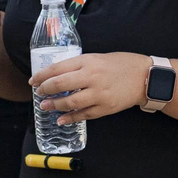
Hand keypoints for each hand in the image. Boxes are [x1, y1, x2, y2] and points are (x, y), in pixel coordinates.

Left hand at [31, 52, 159, 123]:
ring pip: (70, 102)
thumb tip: (57, 75)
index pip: (57, 68)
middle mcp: (92, 77)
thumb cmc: (121, 64)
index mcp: (88, 61)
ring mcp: (98, 94)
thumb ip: (79, 65)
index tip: (33, 81)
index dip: (42, 76)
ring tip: (45, 107)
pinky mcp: (105, 108)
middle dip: (45, 90)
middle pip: (60, 85)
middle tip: (39, 93)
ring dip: (54, 105)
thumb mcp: (97, 58)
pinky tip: (61, 119)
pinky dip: (70, 118)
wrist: (144, 77)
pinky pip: (83, 115)